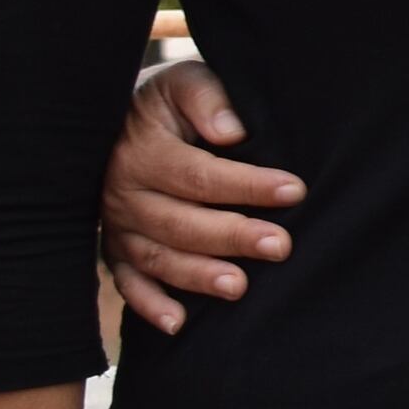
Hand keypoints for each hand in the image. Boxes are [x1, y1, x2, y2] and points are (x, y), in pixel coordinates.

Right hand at [100, 59, 298, 334]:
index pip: (197, 174)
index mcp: (142, 152)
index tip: (294, 191)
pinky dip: (150, 305)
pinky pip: (127, 283)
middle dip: (232, 236)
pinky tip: (180, 324)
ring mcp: (117, 226)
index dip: (246, 185)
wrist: (113, 122)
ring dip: (197, 276)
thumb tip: (232, 130)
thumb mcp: (182, 84)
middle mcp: (123, 194)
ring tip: (240, 287)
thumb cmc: (167, 105)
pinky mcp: (115, 251)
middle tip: (280, 246)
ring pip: (156, 257)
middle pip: (179, 222)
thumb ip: (206, 98)